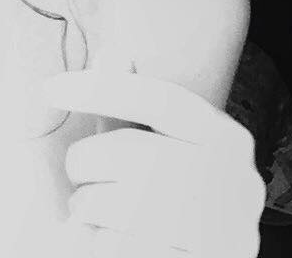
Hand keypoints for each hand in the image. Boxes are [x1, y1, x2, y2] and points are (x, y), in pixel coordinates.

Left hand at [41, 70, 266, 257]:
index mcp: (229, 139)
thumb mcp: (153, 152)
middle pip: (134, 152)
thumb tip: (112, 53)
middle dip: (87, 160)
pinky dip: (104, 240)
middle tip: (77, 171)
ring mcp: (229, 233)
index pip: (158, 99)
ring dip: (89, 205)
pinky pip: (129, 246)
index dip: (101, 89)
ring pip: (124, 204)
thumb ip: (130, 113)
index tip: (51, 87)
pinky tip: (106, 235)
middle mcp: (241, 183)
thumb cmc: (163, 205)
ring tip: (90, 209)